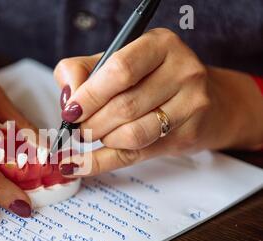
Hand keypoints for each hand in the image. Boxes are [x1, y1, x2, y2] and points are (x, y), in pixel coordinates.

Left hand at [54, 28, 262, 176]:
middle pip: (124, 106)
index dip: (89, 95)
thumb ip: (80, 71)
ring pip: (132, 134)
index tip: (71, 111)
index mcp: (159, 45)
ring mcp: (190, 105)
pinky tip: (78, 166)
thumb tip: (68, 99)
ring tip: (92, 136)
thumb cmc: (149, 78)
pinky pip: (136, 155)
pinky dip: (101, 162)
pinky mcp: (187, 135)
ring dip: (102, 140)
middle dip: (91, 123)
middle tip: (77, 129)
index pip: (120, 70)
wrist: (203, 101)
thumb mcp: (113, 61)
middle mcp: (182, 71)